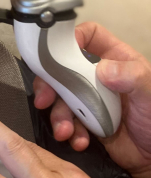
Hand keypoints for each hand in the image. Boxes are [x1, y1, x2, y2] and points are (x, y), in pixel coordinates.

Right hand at [33, 22, 150, 177]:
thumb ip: (133, 77)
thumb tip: (103, 69)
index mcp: (116, 60)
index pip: (89, 36)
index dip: (72, 38)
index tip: (58, 52)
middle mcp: (98, 77)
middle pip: (63, 69)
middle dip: (49, 85)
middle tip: (44, 100)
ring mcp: (89, 100)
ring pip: (61, 99)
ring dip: (58, 116)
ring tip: (65, 131)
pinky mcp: (85, 123)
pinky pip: (67, 122)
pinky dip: (68, 132)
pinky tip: (79, 140)